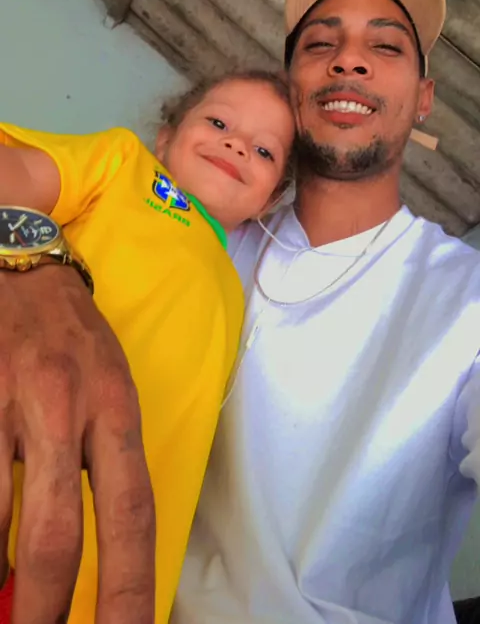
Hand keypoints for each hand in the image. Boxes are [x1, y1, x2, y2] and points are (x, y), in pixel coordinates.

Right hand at [0, 266, 154, 622]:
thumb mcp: (111, 389)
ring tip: (6, 599)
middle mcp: (63, 408)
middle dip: (42, 608)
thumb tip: (86, 555)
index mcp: (114, 408)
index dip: (129, 589)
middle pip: (52, 534)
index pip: (129, 513)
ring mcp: (6, 403)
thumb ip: (103, 465)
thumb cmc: (76, 340)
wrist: (23, 271)